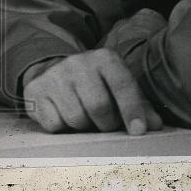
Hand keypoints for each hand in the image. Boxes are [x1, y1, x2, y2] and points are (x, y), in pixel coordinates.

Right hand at [22, 48, 162, 135]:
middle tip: (105, 125)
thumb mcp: (118, 89)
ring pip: (75, 118)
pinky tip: (63, 115)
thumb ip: (139, 106)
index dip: (132, 110)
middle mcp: (78, 63)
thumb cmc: (96, 87)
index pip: (122, 84)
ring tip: (83, 118)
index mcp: (104, 59)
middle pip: (98, 107)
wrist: (54, 73)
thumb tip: (155, 125)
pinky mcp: (35, 90)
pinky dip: (62, 127)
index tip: (138, 131)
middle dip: (106, 124)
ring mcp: (55, 76)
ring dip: (83, 127)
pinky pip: (54, 123)